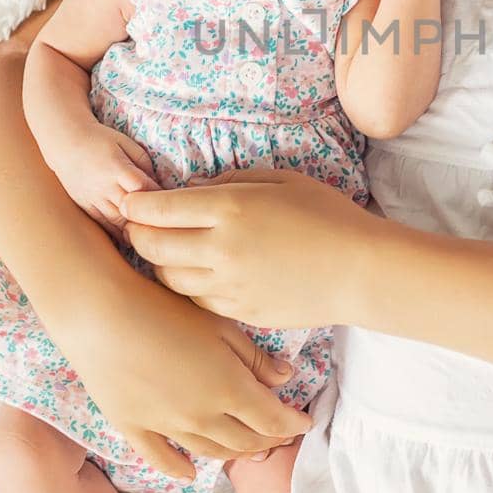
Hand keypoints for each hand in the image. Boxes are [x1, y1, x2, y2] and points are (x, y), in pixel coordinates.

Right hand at [49, 123, 158, 235]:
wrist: (65, 143)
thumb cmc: (99, 139)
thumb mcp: (125, 142)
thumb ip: (143, 161)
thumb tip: (157, 182)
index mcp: (117, 168)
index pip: (143, 188)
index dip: (159, 195)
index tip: (171, 199)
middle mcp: (105, 187)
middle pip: (132, 210)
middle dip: (149, 217)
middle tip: (165, 222)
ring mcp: (94, 199)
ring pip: (118, 222)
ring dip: (135, 230)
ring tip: (151, 235)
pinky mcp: (86, 206)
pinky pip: (103, 225)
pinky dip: (117, 234)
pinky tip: (131, 239)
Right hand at [72, 262, 312, 478]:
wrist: (101, 317)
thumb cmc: (165, 310)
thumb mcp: (219, 324)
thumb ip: (254, 356)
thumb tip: (285, 377)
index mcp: (230, 390)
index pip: (272, 419)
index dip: (292, 424)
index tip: (305, 421)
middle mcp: (202, 417)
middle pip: (244, 440)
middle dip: (268, 440)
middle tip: (280, 436)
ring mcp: (166, 427)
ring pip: (209, 451)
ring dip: (233, 453)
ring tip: (248, 449)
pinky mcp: (133, 428)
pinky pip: (162, 458)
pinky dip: (179, 468)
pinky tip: (189, 472)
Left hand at [121, 169, 377, 329]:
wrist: (361, 270)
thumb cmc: (328, 216)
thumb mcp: (281, 180)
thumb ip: (232, 181)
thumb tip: (195, 189)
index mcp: (230, 209)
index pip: (159, 209)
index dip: (136, 206)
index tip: (131, 202)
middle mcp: (221, 249)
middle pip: (152, 248)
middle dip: (138, 235)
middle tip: (139, 228)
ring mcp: (229, 286)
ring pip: (168, 280)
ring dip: (160, 264)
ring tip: (167, 252)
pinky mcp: (239, 312)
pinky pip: (197, 301)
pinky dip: (189, 287)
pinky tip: (198, 275)